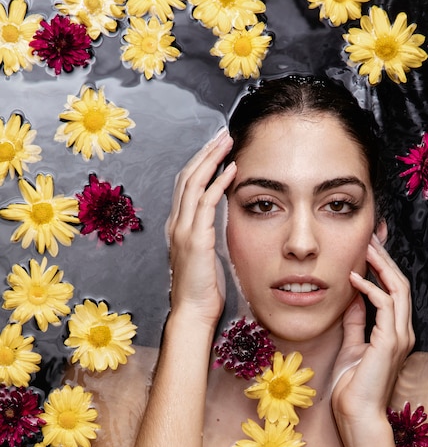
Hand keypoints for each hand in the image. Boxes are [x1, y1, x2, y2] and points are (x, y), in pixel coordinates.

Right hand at [166, 130, 235, 326]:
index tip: (215, 147)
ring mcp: (183, 230)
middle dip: (205, 152)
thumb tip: (220, 220)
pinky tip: (232, 170)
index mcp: (178, 225)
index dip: (199, 162)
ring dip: (212, 159)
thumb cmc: (202, 288)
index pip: (185, 184)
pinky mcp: (195, 239)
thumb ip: (207, 234)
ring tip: (227, 142)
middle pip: (187, 176)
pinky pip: (206, 203)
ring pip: (194, 183)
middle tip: (222, 134)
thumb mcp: (204, 254)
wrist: (192, 311)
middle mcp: (176, 223)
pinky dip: (219, 183)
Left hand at [331, 235, 414, 422]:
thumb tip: (352, 297)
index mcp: (396, 333)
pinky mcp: (390, 342)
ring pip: (398, 289)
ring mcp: (400, 336)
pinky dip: (369, 288)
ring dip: (381, 266)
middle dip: (385, 259)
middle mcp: (403, 332)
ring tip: (365, 248)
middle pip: (401, 284)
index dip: (385, 267)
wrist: (356, 415)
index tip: (370, 248)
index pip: (395, 291)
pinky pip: (384, 304)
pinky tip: (354, 278)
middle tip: (370, 238)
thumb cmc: (352, 386)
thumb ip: (355, 322)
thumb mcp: (352, 346)